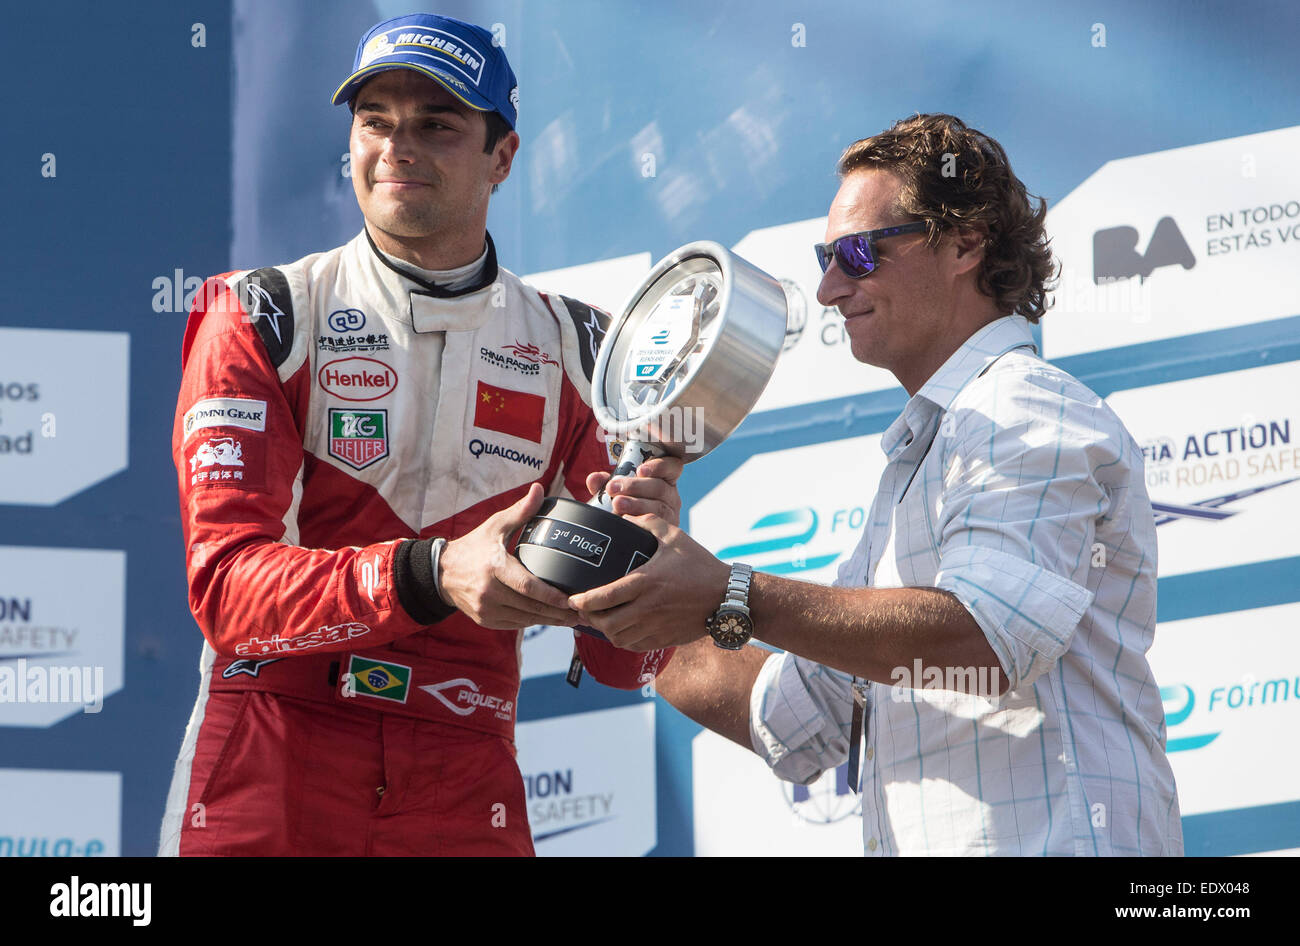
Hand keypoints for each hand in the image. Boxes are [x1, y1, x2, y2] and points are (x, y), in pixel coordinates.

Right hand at [440, 483, 577, 629]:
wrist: (442, 572)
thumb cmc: (474, 546)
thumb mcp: (495, 526)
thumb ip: (520, 511)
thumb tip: (539, 489)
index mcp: (494, 567)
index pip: (527, 586)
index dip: (551, 596)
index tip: (571, 600)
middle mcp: (489, 592)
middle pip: (530, 607)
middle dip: (558, 612)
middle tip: (582, 612)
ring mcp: (486, 609)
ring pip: (525, 619)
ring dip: (549, 620)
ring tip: (572, 619)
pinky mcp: (485, 620)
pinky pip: (515, 624)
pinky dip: (533, 622)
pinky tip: (550, 619)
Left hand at [567, 513, 729, 650]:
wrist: (727, 596)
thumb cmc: (700, 565)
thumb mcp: (674, 537)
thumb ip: (648, 523)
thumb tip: (626, 516)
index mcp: (646, 582)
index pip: (604, 597)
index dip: (583, 601)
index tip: (573, 598)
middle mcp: (648, 608)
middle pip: (606, 623)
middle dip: (589, 618)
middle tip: (584, 609)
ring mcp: (656, 626)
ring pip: (618, 638)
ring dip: (604, 630)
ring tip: (600, 619)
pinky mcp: (664, 638)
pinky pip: (634, 646)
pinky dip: (622, 639)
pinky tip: (620, 629)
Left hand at [585, 455, 683, 525]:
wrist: (628, 534)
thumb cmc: (626, 505)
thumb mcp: (616, 492)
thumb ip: (605, 483)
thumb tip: (594, 479)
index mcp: (664, 480)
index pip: (671, 467)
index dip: (658, 466)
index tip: (640, 470)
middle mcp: (670, 496)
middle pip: (659, 487)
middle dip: (635, 486)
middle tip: (613, 488)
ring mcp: (670, 515)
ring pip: (658, 507)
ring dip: (636, 504)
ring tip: (618, 504)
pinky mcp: (665, 532)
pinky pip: (656, 527)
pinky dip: (640, 522)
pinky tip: (627, 520)